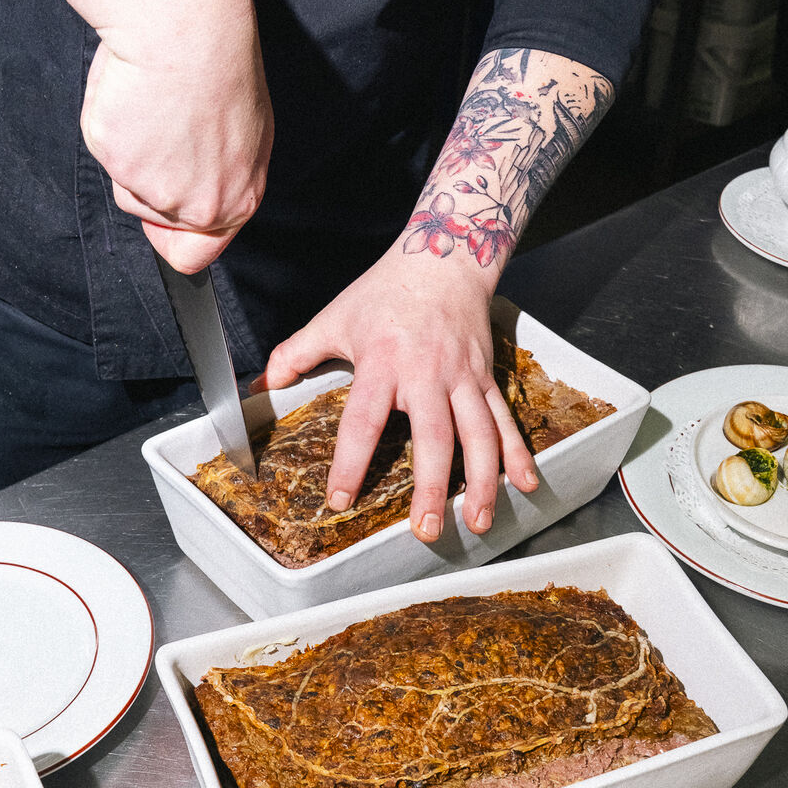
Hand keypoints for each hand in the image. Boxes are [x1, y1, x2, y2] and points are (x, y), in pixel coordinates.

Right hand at [0, 0, 275, 277]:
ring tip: (128, 103)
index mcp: (246, 146)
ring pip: (144, 218)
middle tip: (137, 119)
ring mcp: (206, 188)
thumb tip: (139, 90)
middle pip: (178, 236)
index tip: (161, 187)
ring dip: (125, 171)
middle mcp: (236, 176)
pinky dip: (116, 168)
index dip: (179, 211)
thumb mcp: (185, 52)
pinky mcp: (170, 189)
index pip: (217, 224)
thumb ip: (169, 101)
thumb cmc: (172, 5)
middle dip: (148, 189)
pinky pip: (133, 211)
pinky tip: (122, 112)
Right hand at [81, 0, 273, 272]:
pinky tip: (134, 98)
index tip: (167, 205)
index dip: (173, 234)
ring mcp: (159, 190)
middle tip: (165, 133)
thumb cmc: (217, 63)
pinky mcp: (120, 164)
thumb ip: (220, 174)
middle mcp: (202, 205)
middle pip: (153, 220)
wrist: (187, 27)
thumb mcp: (243, 130)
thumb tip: (195, 192)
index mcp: (238, 199)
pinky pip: (104, 157)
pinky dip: (112, 127)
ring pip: (126, 189)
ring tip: (153, 110)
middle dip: (149, 185)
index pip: (194, 255)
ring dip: (131, 156)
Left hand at [258, 252, 538, 541]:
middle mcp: (428, 373)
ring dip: (482, 482)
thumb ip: (295, 354)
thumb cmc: (385, 290)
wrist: (444, 256)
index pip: (364, 421)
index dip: (351, 464)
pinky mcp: (487, 377)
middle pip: (434, 437)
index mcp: (383, 362)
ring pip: (479, 435)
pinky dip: (518, 453)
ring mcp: (463, 377)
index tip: (341, 500)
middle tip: (426, 530)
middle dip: (433, 487)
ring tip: (479, 522)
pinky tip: (525, 484)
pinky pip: (505, 419)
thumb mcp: (334, 318)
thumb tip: (261, 385)